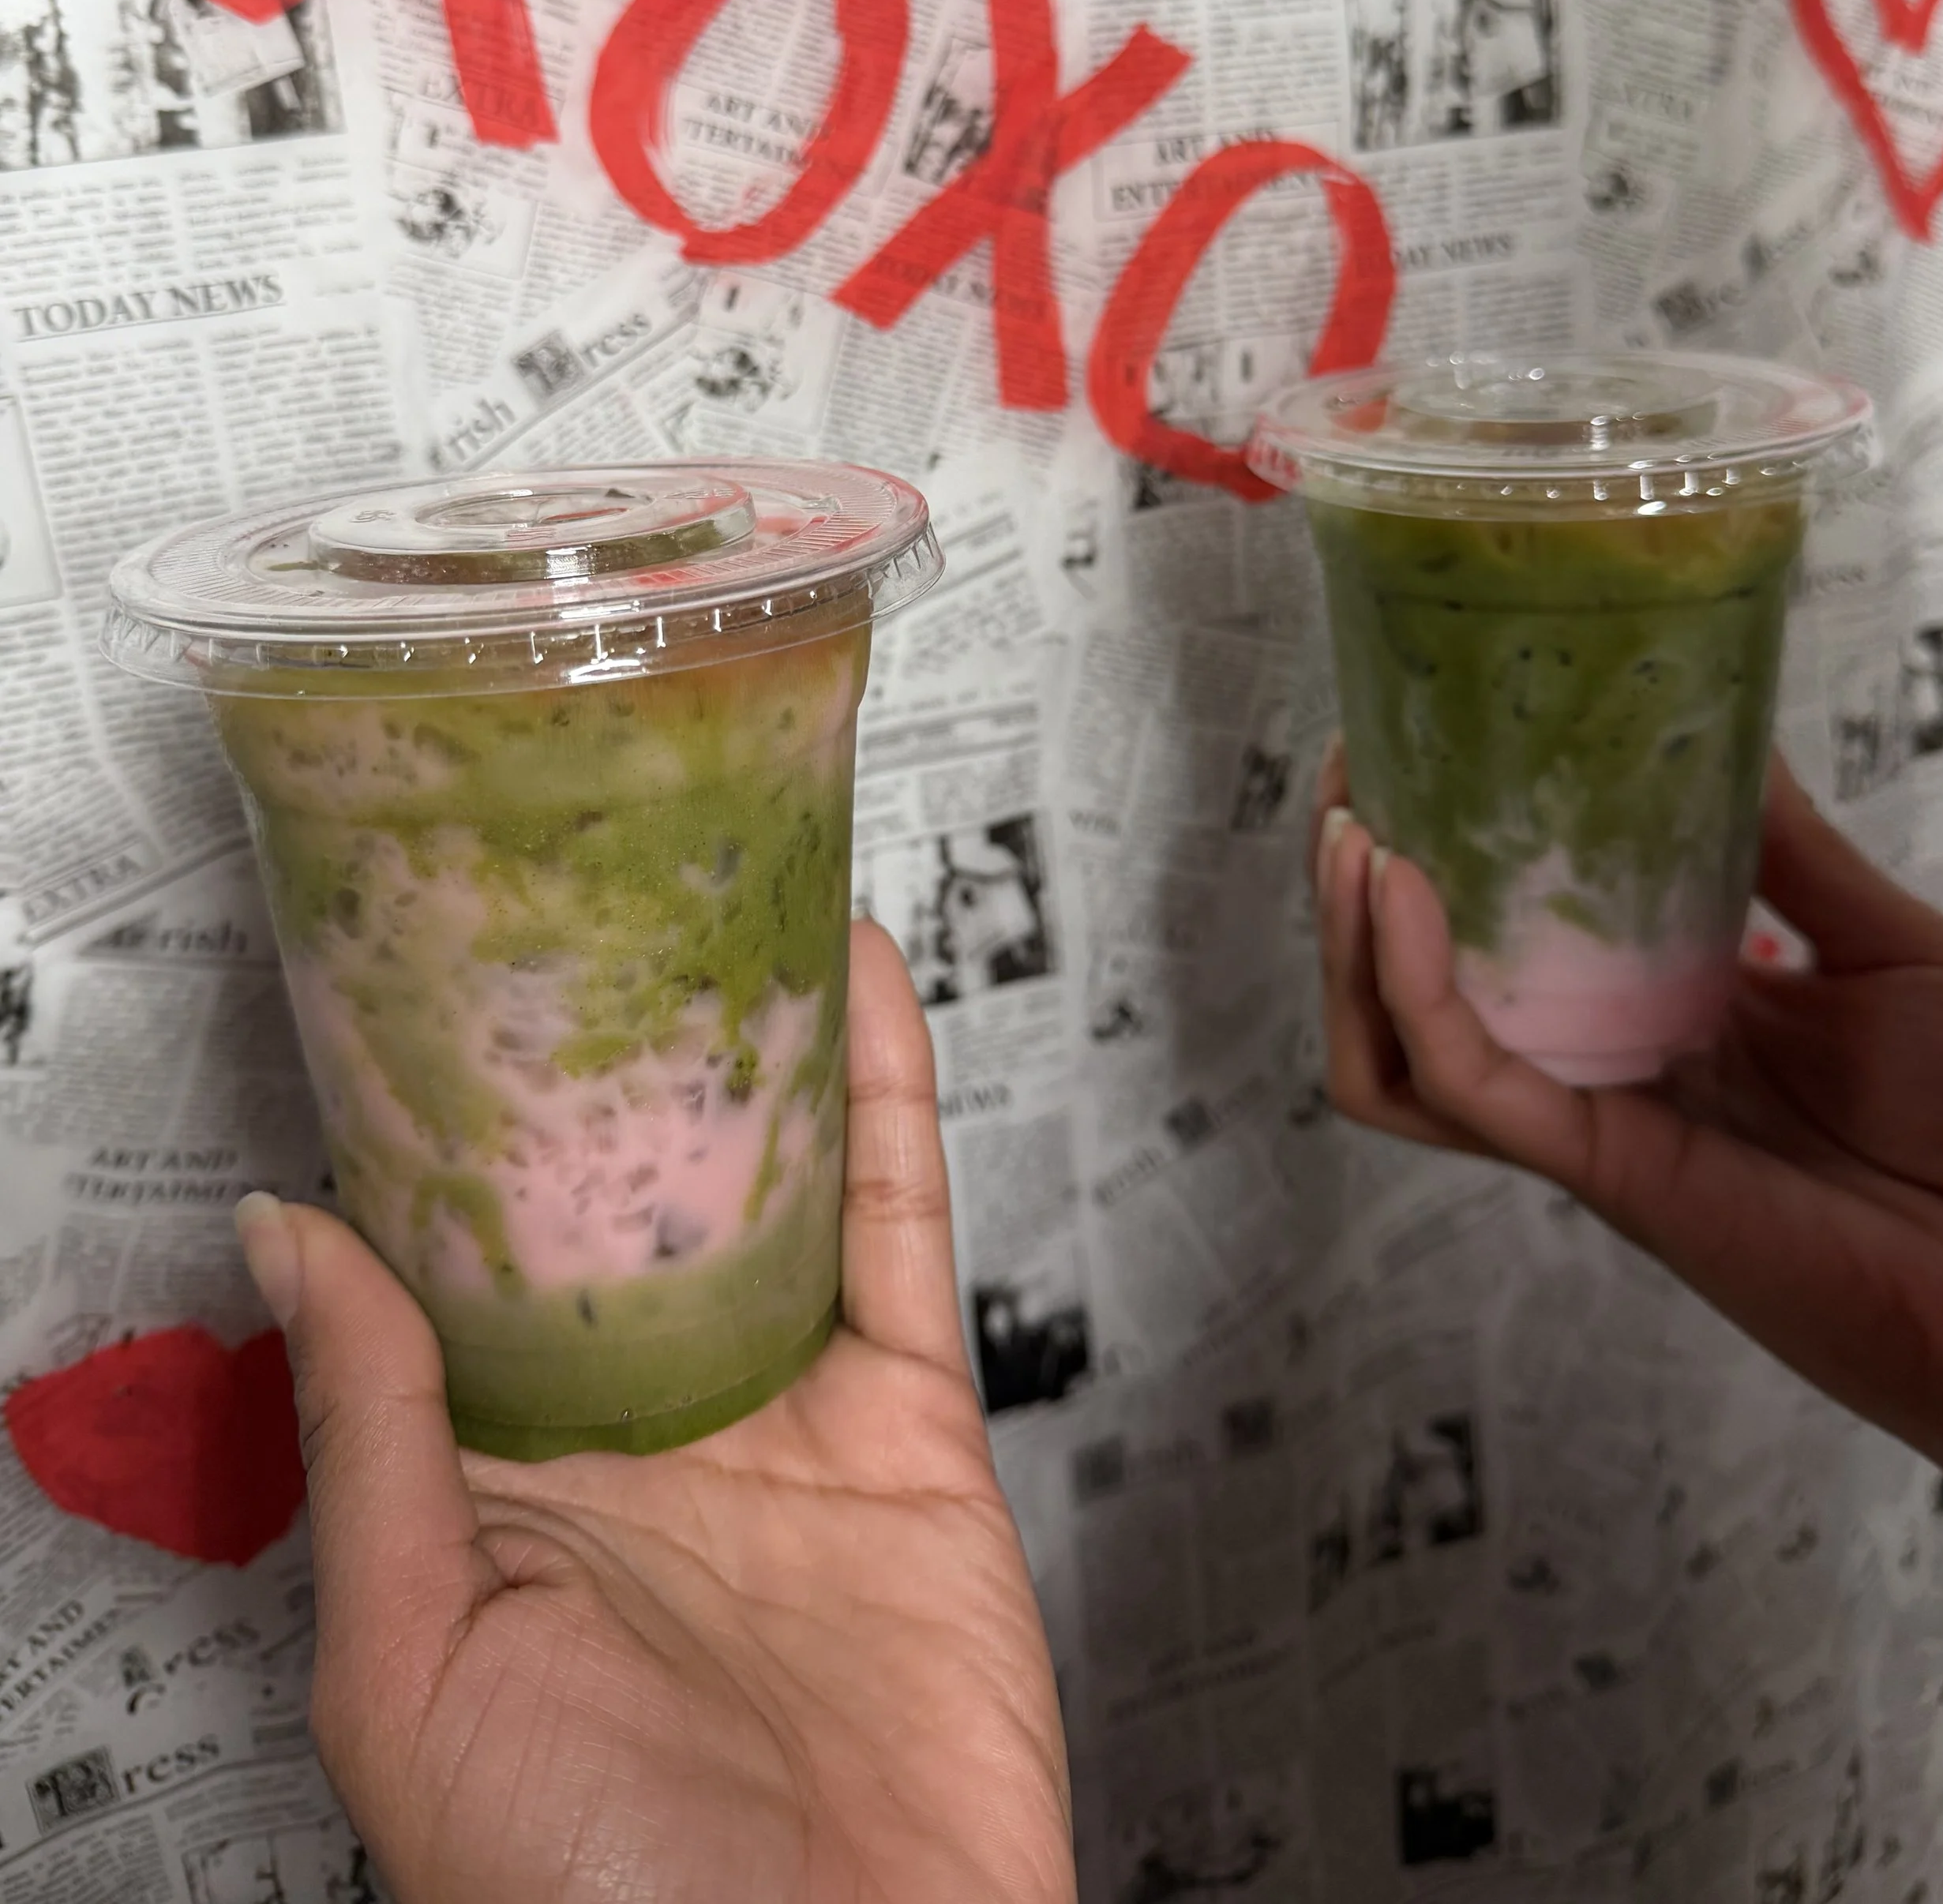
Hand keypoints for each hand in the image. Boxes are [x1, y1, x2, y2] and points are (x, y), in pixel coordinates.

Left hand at [236, 922, 1073, 1903]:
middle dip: (608, 1058)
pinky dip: (886, 1098)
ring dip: (753, 1043)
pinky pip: (898, 1232)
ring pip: (766, 1186)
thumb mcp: (415, 1663)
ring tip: (723, 888)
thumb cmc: (592, 1899)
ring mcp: (780, 1424)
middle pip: (620, 1201)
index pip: (459, 1265)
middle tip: (586, 892)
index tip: (428, 983)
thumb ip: (368, 1438)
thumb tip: (284, 1235)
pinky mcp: (909, 1430)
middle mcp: (635, 1436)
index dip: (445, 1125)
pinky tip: (856, 986)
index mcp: (493, 1487)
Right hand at [1312, 748, 1942, 1477]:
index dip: (1426, 849)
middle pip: (1411, 998)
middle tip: (1347, 780)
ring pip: (1397, 1057)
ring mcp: (1592, 1126)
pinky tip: (1399, 891)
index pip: (1490, 939)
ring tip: (1350, 838)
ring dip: (1347, 950)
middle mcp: (1598, 1075)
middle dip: (1353, 890)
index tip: (1397, 745)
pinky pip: (1467, 1083)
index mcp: (1651, 1020)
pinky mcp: (1605, 1169)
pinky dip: (1411, 989)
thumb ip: (1793, 848)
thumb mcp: (1885, 945)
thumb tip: (1723, 716)